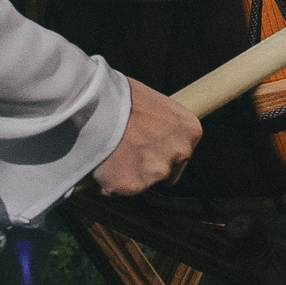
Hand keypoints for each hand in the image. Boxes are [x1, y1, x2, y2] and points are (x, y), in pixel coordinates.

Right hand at [92, 77, 201, 195]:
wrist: (96, 103)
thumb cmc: (120, 95)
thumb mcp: (152, 101)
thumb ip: (159, 122)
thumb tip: (149, 130)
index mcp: (190, 130)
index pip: (183, 153)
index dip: (161, 150)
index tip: (147, 145)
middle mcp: (180, 153)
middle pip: (166, 172)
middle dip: (148, 166)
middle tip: (127, 150)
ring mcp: (157, 172)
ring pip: (143, 182)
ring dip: (128, 172)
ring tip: (110, 151)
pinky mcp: (132, 186)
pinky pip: (119, 189)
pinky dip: (109, 180)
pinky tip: (101, 161)